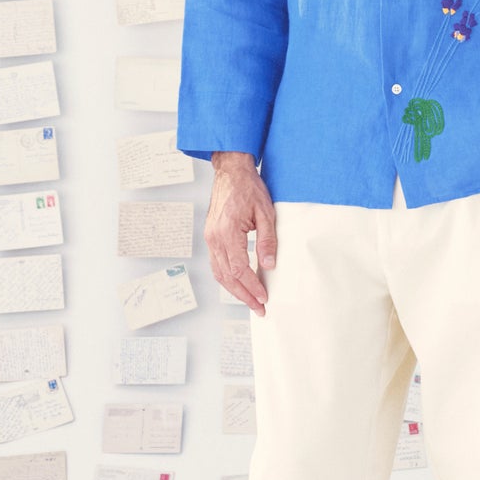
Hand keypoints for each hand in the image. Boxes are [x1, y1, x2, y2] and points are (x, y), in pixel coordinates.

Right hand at [205, 153, 277, 313]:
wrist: (231, 171)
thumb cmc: (248, 188)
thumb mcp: (265, 213)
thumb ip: (267, 241)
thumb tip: (269, 265)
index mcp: (227, 232)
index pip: (239, 269)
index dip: (252, 286)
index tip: (264, 297)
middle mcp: (214, 238)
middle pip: (227, 277)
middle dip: (244, 295)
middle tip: (259, 308)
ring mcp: (210, 238)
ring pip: (219, 273)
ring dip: (234, 290)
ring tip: (250, 301)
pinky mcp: (210, 237)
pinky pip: (216, 264)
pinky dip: (227, 278)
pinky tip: (238, 284)